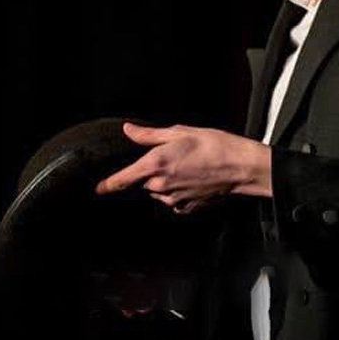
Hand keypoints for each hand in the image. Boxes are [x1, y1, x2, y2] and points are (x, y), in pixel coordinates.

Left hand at [94, 122, 271, 213]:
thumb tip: (129, 131)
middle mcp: (161, 186)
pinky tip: (192, 179)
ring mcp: (173, 200)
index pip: (121, 180)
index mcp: (155, 165)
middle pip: (141, 184)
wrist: (240, 167)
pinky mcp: (186, 208)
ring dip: (163, 182)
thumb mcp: (179, 132)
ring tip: (186, 167)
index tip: (98, 189)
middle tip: (170, 158)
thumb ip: (149, 135)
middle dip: (148, 173)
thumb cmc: (214, 146)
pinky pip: (172, 201)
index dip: (107, 186)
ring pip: (157, 192)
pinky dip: (177, 191)